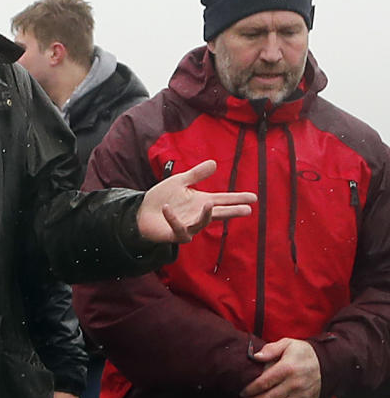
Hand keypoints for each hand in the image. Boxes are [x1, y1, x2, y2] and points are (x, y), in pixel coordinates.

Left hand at [137, 160, 255, 244]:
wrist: (142, 212)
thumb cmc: (162, 198)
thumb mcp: (180, 181)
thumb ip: (196, 174)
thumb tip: (214, 163)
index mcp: (202, 202)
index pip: (224, 200)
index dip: (238, 199)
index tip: (254, 198)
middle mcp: (198, 215)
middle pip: (219, 214)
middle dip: (232, 212)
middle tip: (247, 210)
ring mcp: (188, 226)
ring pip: (201, 223)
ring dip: (205, 215)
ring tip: (210, 204)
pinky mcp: (175, 234)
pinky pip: (177, 228)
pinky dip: (173, 219)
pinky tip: (167, 208)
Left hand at [241, 338, 320, 397]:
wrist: (327, 363)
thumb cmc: (303, 353)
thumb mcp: (288, 344)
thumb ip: (271, 349)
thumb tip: (255, 356)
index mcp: (288, 368)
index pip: (263, 383)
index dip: (250, 389)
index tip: (243, 390)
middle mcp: (295, 384)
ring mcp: (301, 395)